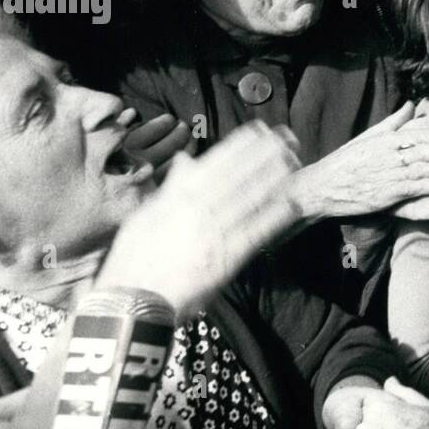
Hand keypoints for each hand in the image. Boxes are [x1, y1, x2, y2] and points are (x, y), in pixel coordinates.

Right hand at [98, 120, 310, 316]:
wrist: (133, 298)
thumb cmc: (135, 256)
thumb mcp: (146, 213)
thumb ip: (171, 186)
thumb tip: (187, 159)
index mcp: (178, 196)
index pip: (215, 163)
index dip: (241, 144)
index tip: (260, 130)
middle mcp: (199, 209)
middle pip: (238, 175)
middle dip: (265, 154)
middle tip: (289, 138)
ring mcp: (215, 233)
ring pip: (250, 199)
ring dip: (275, 178)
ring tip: (295, 161)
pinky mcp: (227, 259)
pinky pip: (256, 233)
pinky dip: (274, 217)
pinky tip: (291, 203)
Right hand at [294, 102, 428, 221]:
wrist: (322, 186)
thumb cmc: (347, 161)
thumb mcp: (370, 136)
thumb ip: (394, 122)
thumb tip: (411, 104)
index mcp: (387, 140)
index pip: (420, 135)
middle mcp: (388, 155)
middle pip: (424, 151)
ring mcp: (385, 175)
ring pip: (420, 170)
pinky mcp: (382, 195)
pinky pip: (407, 189)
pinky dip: (424, 186)